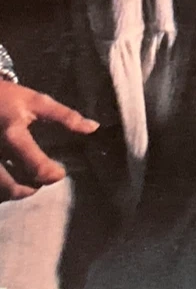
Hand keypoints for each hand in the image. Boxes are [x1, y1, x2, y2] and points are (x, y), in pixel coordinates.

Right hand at [0, 79, 98, 200]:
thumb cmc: (5, 97)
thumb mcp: (34, 101)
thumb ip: (65, 116)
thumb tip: (94, 128)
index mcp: (13, 134)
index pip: (38, 169)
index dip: (53, 175)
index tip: (58, 171)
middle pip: (13, 188)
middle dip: (30, 188)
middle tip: (39, 179)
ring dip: (12, 191)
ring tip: (23, 181)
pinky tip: (6, 178)